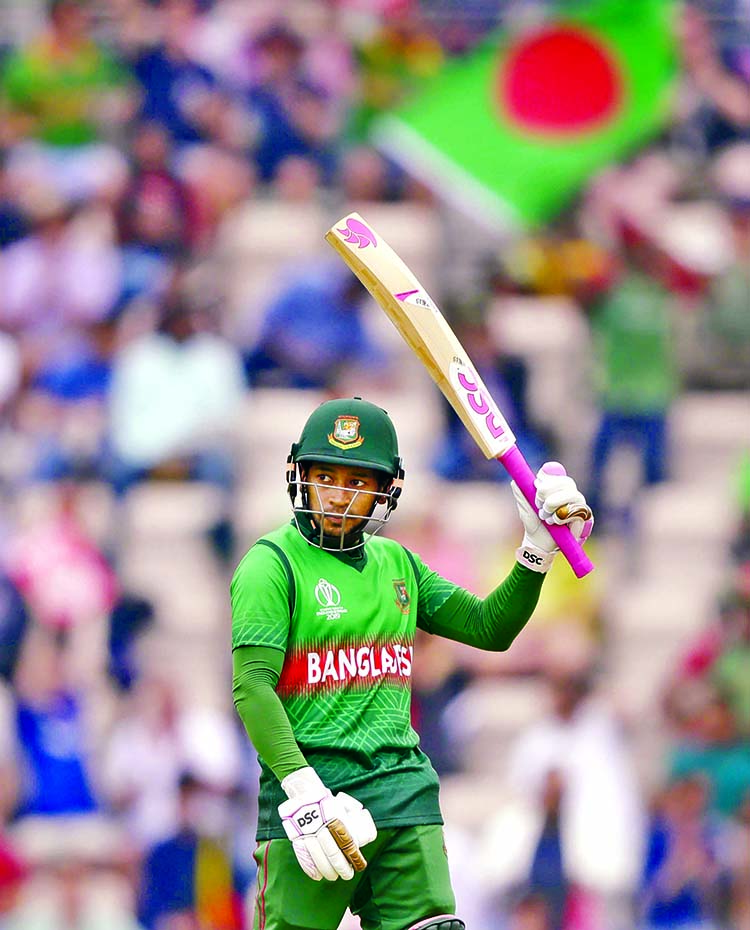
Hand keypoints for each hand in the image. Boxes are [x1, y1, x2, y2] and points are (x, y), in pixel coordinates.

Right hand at [278, 767, 376, 881]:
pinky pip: (303, 855)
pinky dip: (310, 868)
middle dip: (342, 868)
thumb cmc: (326, 800)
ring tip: (333, 877)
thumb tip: (365, 824)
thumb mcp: (341, 803)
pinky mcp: (296, 836)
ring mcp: (307, 831)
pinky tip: (317, 876)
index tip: (357, 865)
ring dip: (327, 871)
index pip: (347, 842)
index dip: (352, 857)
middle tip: (347, 875)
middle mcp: (321, 825)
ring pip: (319, 857)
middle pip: (333, 853)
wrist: (303, 791)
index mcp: (335, 817)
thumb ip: (352, 813)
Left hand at [512, 462, 592, 572]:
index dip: (545, 479)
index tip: (536, 487)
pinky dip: (559, 516)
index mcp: (557, 486)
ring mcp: (578, 503)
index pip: (554, 473)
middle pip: (565, 482)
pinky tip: (554, 522)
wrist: (538, 543)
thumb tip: (515, 481)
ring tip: (545, 516)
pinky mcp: (583, 517)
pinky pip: (574, 511)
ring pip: (570, 495)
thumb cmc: (533, 522)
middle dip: (547, 492)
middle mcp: (570, 492)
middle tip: (538, 505)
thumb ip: (521, 493)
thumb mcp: (524, 507)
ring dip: (552, 505)